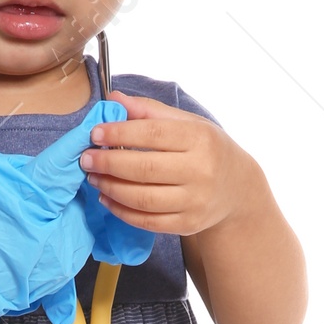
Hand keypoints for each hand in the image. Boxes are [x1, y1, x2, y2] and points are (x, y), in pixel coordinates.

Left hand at [79, 92, 258, 238]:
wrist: (237, 189)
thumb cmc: (207, 150)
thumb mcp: (188, 123)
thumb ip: (150, 110)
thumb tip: (114, 99)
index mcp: (200, 139)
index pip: (153, 134)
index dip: (119, 134)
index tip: (95, 134)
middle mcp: (201, 171)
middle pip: (144, 168)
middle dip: (108, 163)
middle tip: (86, 158)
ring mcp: (195, 201)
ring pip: (143, 199)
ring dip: (111, 188)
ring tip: (93, 177)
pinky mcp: (188, 224)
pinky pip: (147, 221)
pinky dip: (121, 211)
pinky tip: (107, 198)